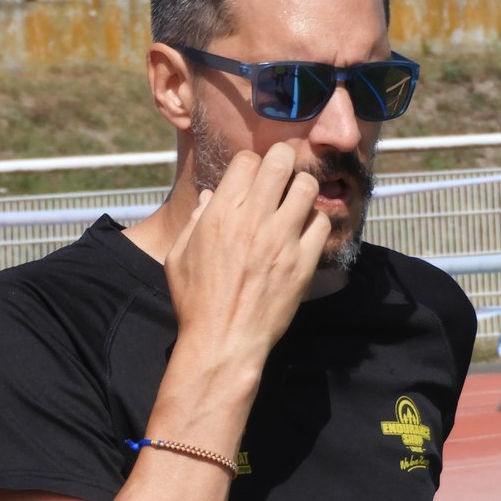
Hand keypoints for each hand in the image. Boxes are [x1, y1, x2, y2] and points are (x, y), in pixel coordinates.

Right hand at [164, 143, 329, 361]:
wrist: (223, 341)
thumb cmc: (196, 301)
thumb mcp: (179, 256)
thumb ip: (195, 222)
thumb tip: (211, 198)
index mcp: (221, 214)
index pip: (247, 161)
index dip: (252, 163)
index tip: (254, 175)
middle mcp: (253, 221)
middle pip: (280, 163)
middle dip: (282, 159)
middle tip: (282, 171)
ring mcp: (282, 240)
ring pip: (307, 187)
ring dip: (302, 188)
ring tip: (295, 201)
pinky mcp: (303, 262)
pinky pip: (321, 224)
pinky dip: (315, 222)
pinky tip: (304, 232)